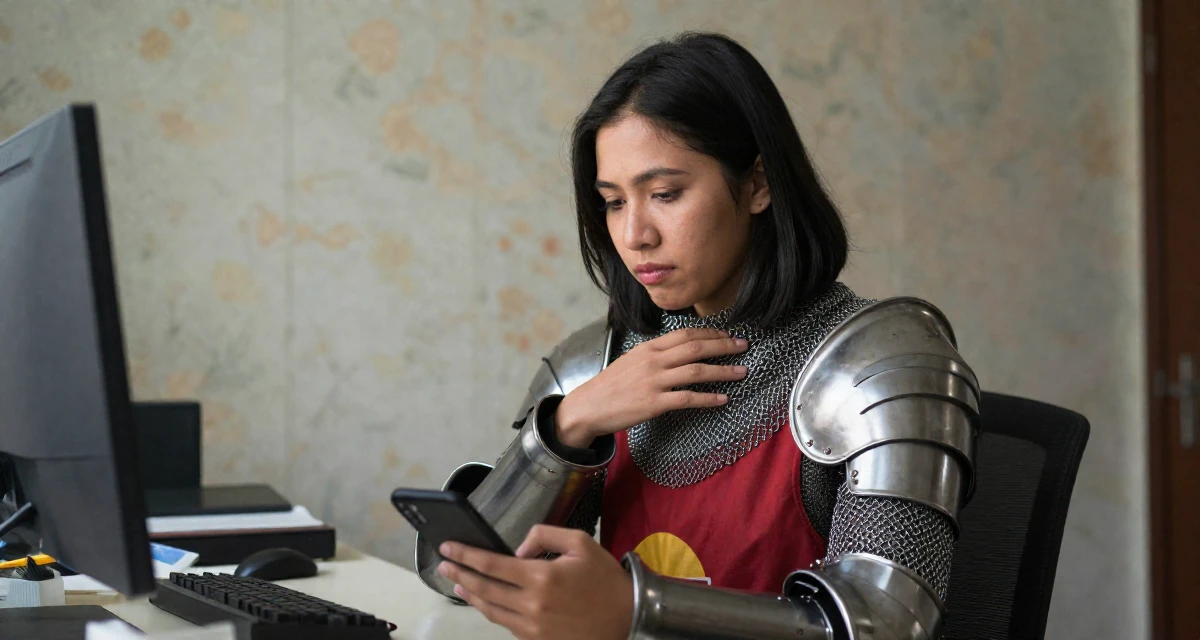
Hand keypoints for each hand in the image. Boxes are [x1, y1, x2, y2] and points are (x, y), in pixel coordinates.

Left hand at [437, 525, 632, 639]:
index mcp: (541, 576)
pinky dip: (491, 611)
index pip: (491, 564)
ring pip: (490, 610)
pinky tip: (484, 601)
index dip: (465, 555)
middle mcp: (531, 604)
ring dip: (470, 595)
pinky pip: (505, 624)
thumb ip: (544, 535)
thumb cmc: (604, 578)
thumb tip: (518, 548)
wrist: (625, 616)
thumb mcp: (580, 542)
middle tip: (443, 565)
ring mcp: (532, 627)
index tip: (448, 548)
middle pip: (483, 589)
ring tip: (457, 583)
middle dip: (459, 575)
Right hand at [555, 328, 748, 447]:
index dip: (711, 333)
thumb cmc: (611, 384)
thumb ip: (655, 354)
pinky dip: (708, 398)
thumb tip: (680, 351)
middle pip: (696, 348)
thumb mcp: (632, 360)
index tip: (728, 335)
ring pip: (697, 371)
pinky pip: (688, 399)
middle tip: (744, 346)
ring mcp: (654, 381)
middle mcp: (654, 360)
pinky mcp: (654, 403)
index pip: (686, 334)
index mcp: (649, 347)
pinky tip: (723, 399)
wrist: (588, 406)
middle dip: (724, 346)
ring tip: (742, 371)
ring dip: (723, 371)